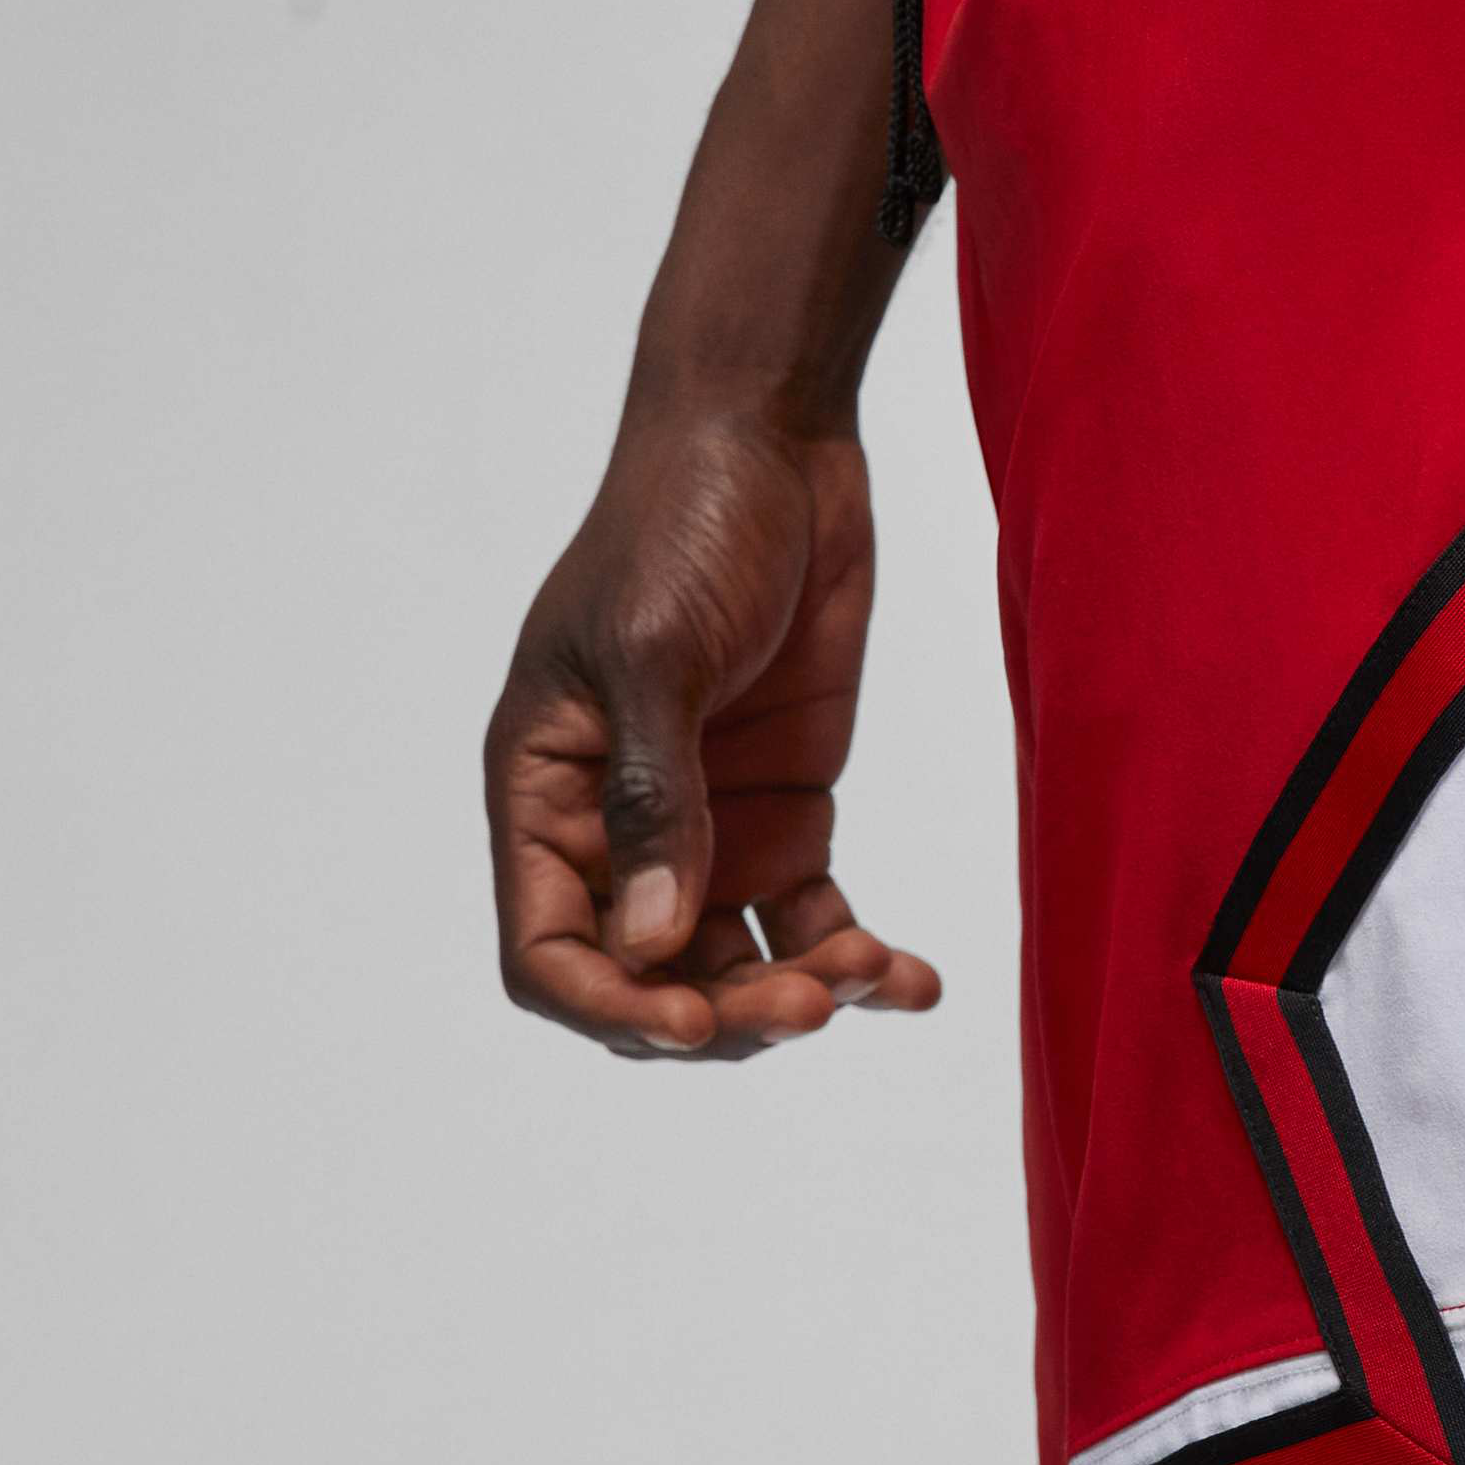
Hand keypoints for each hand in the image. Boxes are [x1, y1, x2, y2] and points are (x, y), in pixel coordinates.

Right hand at [485, 409, 941, 1057]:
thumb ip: (656, 798)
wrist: (774, 442)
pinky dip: (861, 961)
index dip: (612, 1005)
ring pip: (741, 966)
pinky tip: (918, 984)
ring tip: (873, 974)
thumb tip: (653, 944)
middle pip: (655, 978)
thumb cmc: (681, 525)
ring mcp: (708, 828)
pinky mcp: (789, 812)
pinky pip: (816, 919)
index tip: (694, 1022)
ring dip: (801, 993)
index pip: (551, 950)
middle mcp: (617, 830)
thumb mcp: (656, 654)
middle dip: (729, 1012)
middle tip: (813, 1003)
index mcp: (546, 794)